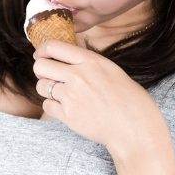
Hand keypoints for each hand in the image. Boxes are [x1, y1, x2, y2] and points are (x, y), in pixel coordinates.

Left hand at [33, 39, 166, 155]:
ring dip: (47, 90)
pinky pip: (46, 105)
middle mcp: (78, 76)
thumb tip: (64, 58)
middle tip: (50, 77)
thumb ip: (86, 63)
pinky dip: (53, 106)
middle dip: (41, 71)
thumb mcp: (110, 70)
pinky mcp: (66, 115)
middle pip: (39, 67)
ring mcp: (71, 96)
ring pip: (41, 87)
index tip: (40, 56)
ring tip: (63, 95)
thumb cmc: (128, 99)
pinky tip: (67, 108)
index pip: (53, 47)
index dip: (41, 51)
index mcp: (91, 61)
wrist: (134, 128)